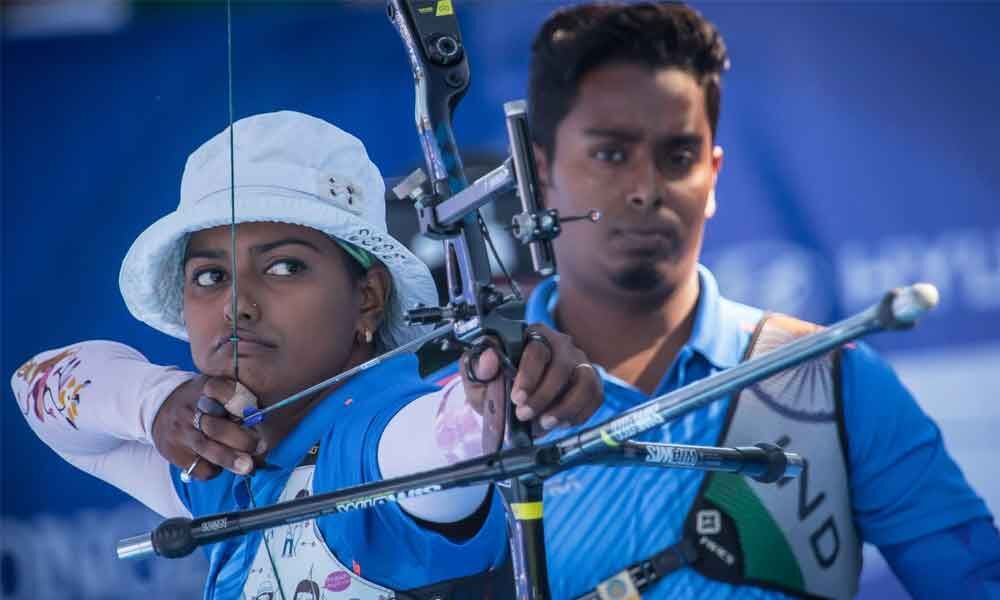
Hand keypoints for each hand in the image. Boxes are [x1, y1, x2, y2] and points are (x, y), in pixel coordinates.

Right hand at [150, 375, 264, 479]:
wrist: (160, 406)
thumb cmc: (201, 399)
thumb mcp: (215, 386)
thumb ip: (236, 397)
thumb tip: (261, 417)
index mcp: (205, 388)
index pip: (220, 390)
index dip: (239, 401)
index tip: (255, 411)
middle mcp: (190, 409)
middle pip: (216, 426)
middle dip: (241, 439)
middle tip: (260, 447)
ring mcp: (180, 431)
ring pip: (206, 448)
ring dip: (229, 459)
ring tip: (247, 467)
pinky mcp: (173, 452)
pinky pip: (197, 466)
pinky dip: (213, 470)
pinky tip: (221, 466)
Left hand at [461, 324, 602, 435]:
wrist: (513, 400)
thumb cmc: (498, 385)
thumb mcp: (479, 379)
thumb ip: (478, 368)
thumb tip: (490, 358)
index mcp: (532, 336)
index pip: (537, 351)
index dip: (528, 376)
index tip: (516, 399)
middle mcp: (561, 344)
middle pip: (562, 366)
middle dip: (544, 396)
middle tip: (524, 416)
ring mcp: (579, 362)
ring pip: (584, 381)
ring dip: (566, 407)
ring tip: (546, 423)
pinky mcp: (591, 381)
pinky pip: (595, 396)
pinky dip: (580, 413)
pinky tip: (561, 423)